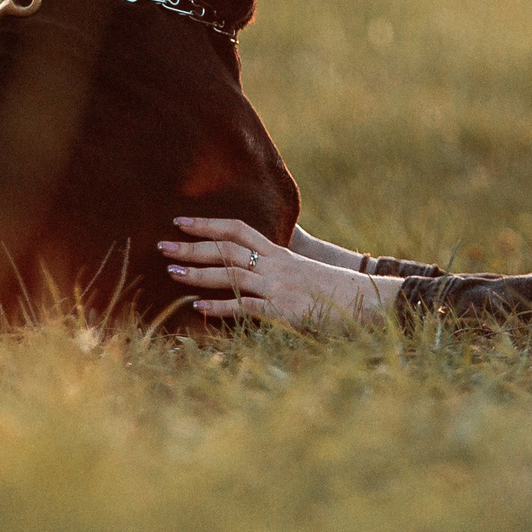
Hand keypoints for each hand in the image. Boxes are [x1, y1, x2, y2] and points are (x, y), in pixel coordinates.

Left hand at [160, 217, 398, 324]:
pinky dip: (222, 306)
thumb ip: (280, 269)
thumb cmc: (337, 291)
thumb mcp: (306, 272)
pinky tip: (199, 308)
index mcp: (280, 254)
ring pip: (233, 274)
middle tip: (160, 244)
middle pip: (228, 249)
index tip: (180, 220)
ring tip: (172, 272)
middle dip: (192, 246)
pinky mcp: (286, 311)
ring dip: (199, 272)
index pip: (239, 229)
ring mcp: (281, 287)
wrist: (371, 302)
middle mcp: (277, 265)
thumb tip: (256, 269)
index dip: (208, 224)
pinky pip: (248, 306)